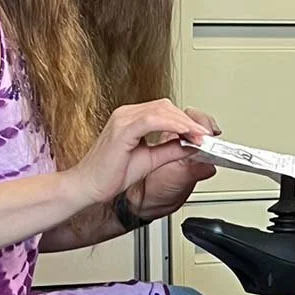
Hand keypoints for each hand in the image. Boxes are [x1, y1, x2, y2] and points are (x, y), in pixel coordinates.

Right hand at [68, 100, 213, 208]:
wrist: (87, 187)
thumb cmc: (110, 175)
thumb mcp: (150, 160)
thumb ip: (170, 150)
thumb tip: (191, 144)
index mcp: (131, 119)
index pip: (165, 111)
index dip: (186, 120)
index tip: (203, 133)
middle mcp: (126, 115)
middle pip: (166, 107)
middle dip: (189, 120)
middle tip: (206, 135)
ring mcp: (123, 119)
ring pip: (162, 111)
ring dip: (185, 123)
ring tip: (200, 136)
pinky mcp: (122, 129)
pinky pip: (153, 120)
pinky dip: (172, 126)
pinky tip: (185, 134)